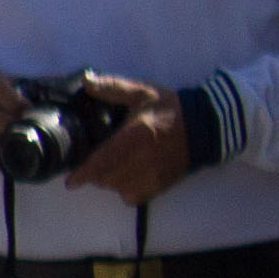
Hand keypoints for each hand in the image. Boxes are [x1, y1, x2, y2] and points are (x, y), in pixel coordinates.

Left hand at [62, 74, 194, 205]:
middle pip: (105, 178)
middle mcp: (142, 160)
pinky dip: (125, 191)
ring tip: (110, 168)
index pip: (101, 162)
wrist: (208, 125)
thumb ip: (112, 88)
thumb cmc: (172, 109)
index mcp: (134, 137)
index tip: (71, 181)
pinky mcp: (161, 185)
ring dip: (109, 181)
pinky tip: (127, 178)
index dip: (83, 174)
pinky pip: (133, 197)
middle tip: (93, 163)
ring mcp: (152, 176)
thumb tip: (86, 80)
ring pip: (117, 188)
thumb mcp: (142, 92)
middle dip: (95, 173)